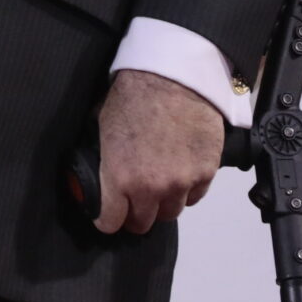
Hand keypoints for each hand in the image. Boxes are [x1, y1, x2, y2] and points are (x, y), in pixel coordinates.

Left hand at [91, 68, 223, 235]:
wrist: (174, 78)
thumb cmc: (135, 95)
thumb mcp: (102, 127)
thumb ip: (102, 160)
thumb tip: (95, 173)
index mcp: (120, 177)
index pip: (110, 221)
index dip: (107, 219)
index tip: (108, 214)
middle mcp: (152, 188)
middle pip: (143, 223)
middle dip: (135, 213)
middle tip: (133, 199)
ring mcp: (182, 183)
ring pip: (171, 212)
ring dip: (163, 202)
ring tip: (158, 182)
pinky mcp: (206, 174)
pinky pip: (195, 197)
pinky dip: (186, 190)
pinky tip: (179, 171)